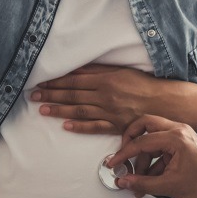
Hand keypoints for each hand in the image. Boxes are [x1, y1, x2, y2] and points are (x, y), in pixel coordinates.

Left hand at [31, 64, 157, 134]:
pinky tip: (65, 125)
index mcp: (106, 80)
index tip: (41, 81)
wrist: (163, 102)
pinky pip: (94, 127)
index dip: (56, 81)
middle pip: (73, 95)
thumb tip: (76, 70)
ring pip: (79, 111)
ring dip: (59, 110)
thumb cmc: (142, 84)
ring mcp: (110, 112)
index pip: (75, 80)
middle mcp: (105, 96)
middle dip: (51, 95)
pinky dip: (79, 126)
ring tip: (42, 110)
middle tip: (33, 95)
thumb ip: (98, 71)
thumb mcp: (120, 71)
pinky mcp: (115, 125)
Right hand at [107, 115, 196, 197]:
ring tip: (140, 180)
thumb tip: (123, 181)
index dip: (124, 154)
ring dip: (144, 158)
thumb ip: (143, 183)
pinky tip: (151, 179)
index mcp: (176, 137)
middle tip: (123, 156)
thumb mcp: (169, 186)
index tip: (113, 163)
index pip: (142, 141)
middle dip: (131, 141)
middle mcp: (178, 130)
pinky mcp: (182, 142)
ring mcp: (181, 134)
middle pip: (145, 125)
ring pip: (152, 137)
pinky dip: (153, 160)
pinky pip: (161, 146)